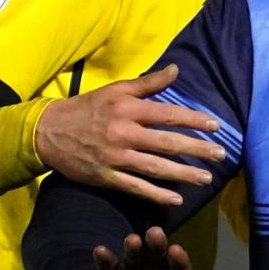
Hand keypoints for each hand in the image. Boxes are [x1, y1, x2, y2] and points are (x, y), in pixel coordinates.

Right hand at [34, 65, 227, 206]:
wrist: (48, 132)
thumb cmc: (87, 108)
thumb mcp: (116, 90)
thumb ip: (148, 83)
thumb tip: (177, 70)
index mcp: (128, 110)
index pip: (168, 115)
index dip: (194, 120)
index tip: (217, 127)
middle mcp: (124, 133)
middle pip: (167, 143)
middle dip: (197, 149)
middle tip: (221, 155)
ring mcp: (115, 157)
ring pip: (155, 167)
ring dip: (183, 174)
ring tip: (206, 178)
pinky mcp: (106, 177)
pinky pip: (136, 188)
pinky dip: (156, 195)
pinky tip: (176, 199)